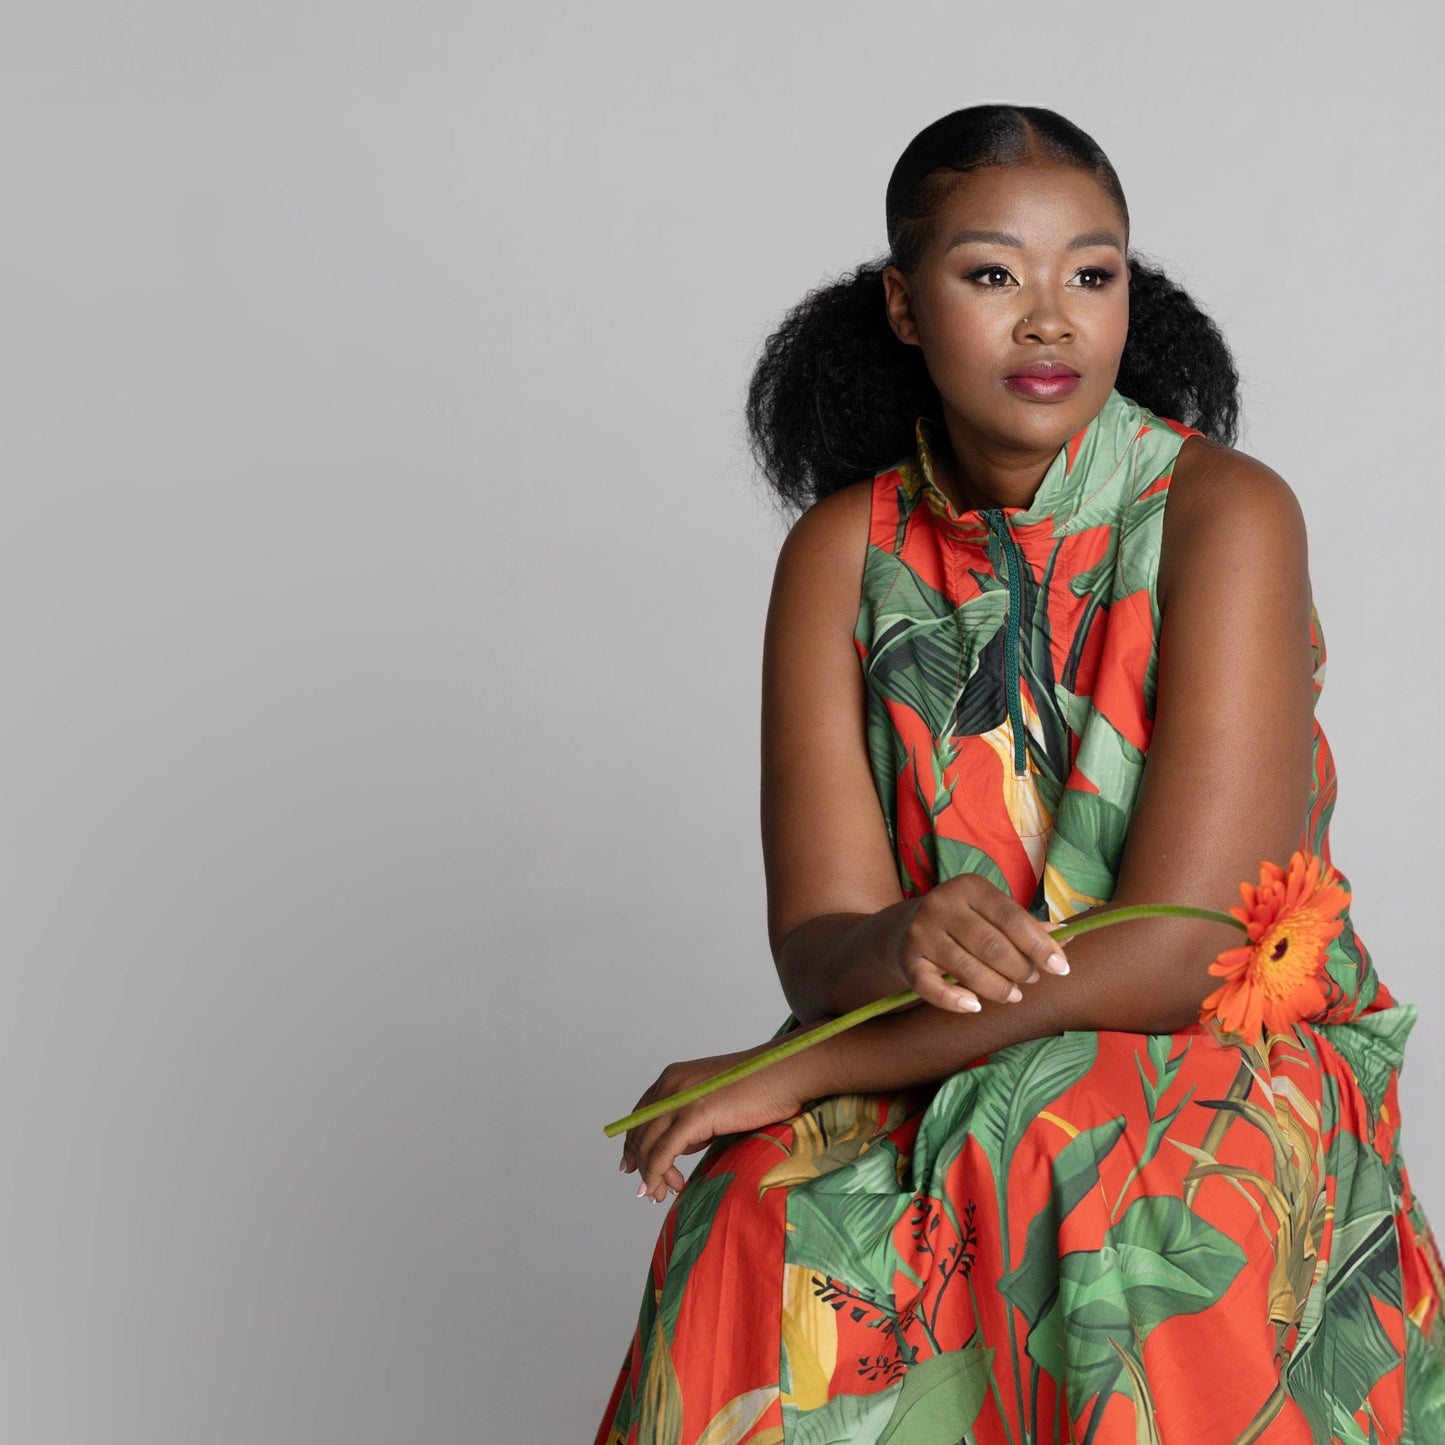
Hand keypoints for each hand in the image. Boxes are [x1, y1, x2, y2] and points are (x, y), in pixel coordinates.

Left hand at [618, 1036, 829, 1202]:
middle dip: (642, 1165)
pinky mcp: (694, 1115)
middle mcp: (669, 1084)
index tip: (632, 1166)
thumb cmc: (759, 1089)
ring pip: (649, 1145)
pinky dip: (657, 1174)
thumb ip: (692, 1119)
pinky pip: (663, 1153)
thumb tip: (678, 1146)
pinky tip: (661, 1188)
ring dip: (651, 1175)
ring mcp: (680, 1098)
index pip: (640, 1115)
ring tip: (661, 1194)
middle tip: (651, 1191)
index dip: (634, 1143)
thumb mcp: (713, 1102)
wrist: (783, 1073)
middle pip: (640, 1132)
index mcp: (672, 1077)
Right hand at [889, 873, 1069, 1012]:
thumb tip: (1068, 937)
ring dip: (997, 989)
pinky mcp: (907, 960)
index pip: (1011, 917)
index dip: (1039, 945)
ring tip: (1012, 995)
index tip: (1061, 968)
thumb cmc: (964, 922)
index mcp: (969, 887)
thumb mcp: (992, 913)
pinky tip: (974, 1007)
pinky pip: (932, 987)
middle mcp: (942, 904)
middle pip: (992, 945)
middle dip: (1020, 969)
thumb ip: (1027, 926)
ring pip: (968, 969)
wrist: (905, 929)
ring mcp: (921, 932)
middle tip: (1031, 980)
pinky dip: (954, 1001)